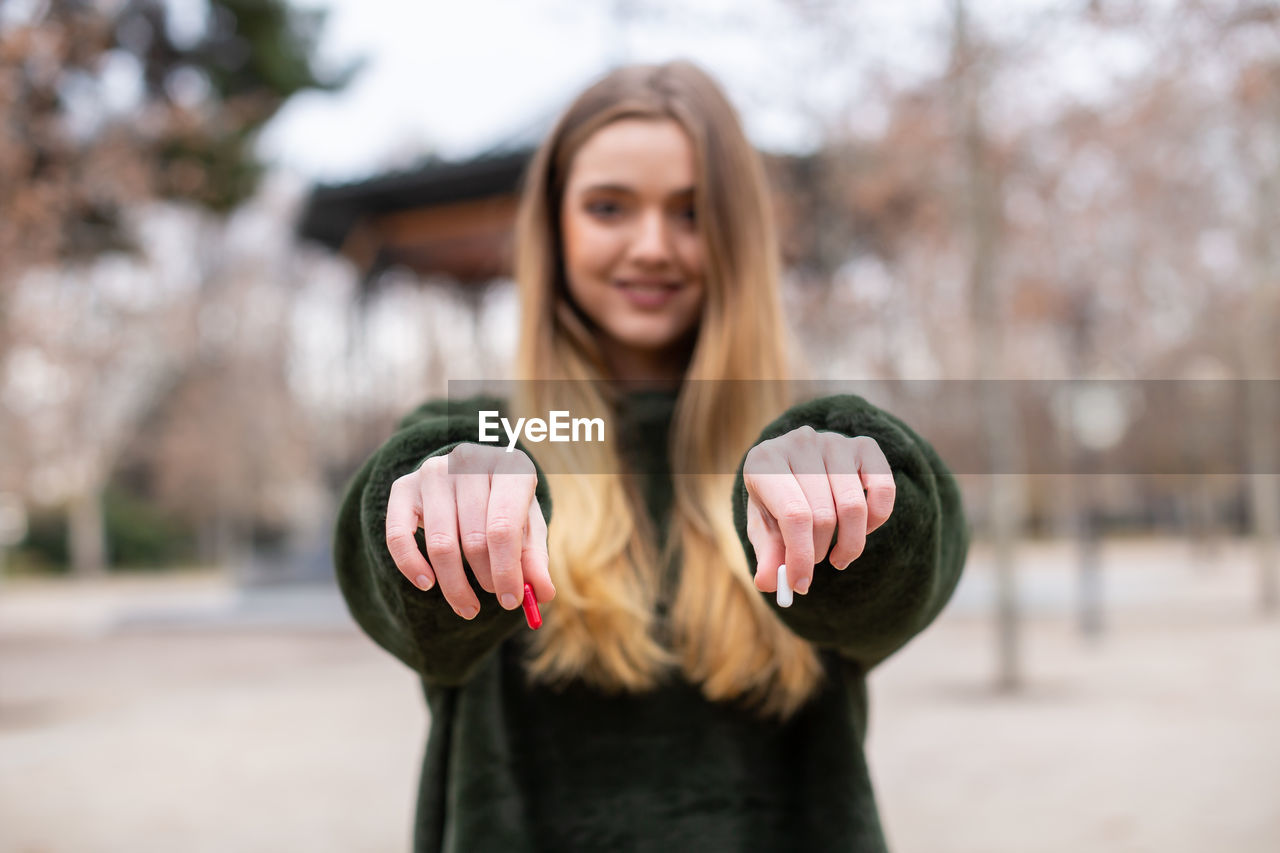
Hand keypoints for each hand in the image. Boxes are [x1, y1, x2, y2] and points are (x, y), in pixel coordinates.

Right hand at [385, 443, 554, 619]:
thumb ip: (535, 559)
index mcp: (509, 466)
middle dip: (486, 578)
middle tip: (496, 598)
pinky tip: (427, 584)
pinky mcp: (403, 486)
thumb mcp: (527, 526)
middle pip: (474, 539)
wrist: (470, 474)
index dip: (507, 570)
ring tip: (469, 603)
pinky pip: (399, 536)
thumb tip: (542, 594)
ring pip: (440, 544)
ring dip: (455, 584)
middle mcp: (468, 461)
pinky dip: (411, 566)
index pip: (504, 526)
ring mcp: (432, 471)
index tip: (511, 602)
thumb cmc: (505, 505)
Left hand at [743, 426, 895, 597]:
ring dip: (848, 543)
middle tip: (813, 563)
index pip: (793, 515)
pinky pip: (883, 490)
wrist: (796, 464)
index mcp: (765, 461)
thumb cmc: (778, 499)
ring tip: (835, 553)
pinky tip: (861, 529)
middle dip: (818, 552)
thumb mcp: (764, 526)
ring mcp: (834, 441)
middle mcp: (800, 442)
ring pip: (854, 507)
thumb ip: (767, 555)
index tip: (801, 585)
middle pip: (824, 515)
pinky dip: (876, 520)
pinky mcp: (864, 445)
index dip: (801, 556)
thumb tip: (769, 583)